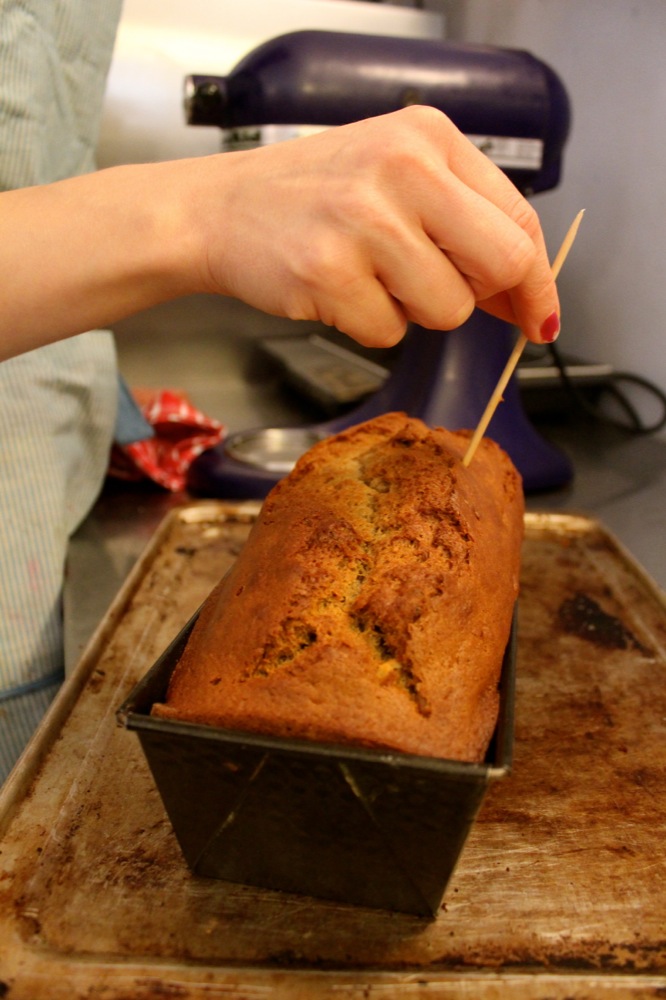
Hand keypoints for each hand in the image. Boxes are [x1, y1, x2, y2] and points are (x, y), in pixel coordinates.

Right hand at [191, 105, 559, 346]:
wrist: (220, 209)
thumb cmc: (314, 196)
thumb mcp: (396, 176)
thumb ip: (462, 220)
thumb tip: (524, 295)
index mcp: (430, 137)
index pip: (519, 219)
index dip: (536, 279)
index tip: (538, 315)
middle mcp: (403, 169)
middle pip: (501, 265)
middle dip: (480, 297)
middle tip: (441, 293)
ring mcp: (364, 221)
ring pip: (447, 310)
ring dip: (414, 311)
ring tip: (368, 276)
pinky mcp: (329, 273)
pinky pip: (389, 333)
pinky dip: (369, 326)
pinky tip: (337, 290)